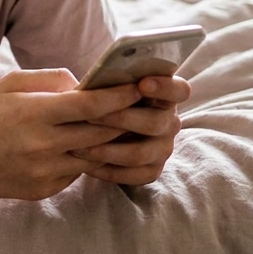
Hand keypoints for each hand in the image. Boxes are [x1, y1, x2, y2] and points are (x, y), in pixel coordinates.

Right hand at [0, 69, 146, 200]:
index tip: (138, 88)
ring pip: (93, 156)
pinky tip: (82, 149)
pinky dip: (83, 160)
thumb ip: (52, 80)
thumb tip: (86, 84)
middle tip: (142, 108)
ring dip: (109, 143)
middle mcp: (42, 145)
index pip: (91, 106)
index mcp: (35, 113)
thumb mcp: (11, 84)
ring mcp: (44, 171)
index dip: (120, 97)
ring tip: (121, 129)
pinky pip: (76, 173)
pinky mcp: (43, 190)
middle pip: (101, 133)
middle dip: (124, 120)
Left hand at [76, 75, 190, 185]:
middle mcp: (170, 122)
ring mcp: (163, 148)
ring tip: (79, 147)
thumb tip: (74, 78)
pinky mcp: (152, 170)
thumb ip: (104, 83)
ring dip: (108, 150)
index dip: (164, 87)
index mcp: (165, 96)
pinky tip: (85, 165)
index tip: (142, 84)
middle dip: (120, 119)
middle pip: (154, 122)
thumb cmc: (104, 102)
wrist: (99, 132)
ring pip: (140, 153)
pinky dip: (107, 171)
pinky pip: (133, 175)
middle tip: (89, 115)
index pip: (179, 90)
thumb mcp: (107, 88)